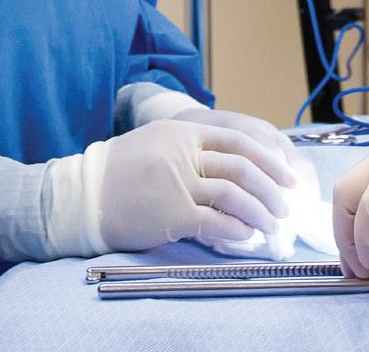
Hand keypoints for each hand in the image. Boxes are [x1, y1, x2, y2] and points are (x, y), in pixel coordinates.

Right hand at [78, 120, 302, 253]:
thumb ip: (190, 149)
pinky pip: (217, 222)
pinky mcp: (174, 214)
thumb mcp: (154, 143)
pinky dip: (238, 230)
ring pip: (235, 196)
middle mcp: (183, 154)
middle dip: (271, 188)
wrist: (82, 197)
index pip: (238, 141)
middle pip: (242, 168)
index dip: (268, 159)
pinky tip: (246, 236)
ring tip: (272, 226)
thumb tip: (232, 167)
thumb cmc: (117, 174)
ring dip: (261, 212)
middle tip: (286, 204)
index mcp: (182, 133)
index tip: (286, 174)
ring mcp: (178, 184)